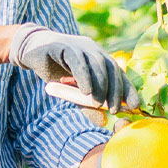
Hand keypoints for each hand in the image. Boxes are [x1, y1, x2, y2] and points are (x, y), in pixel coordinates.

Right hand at [8, 23, 137, 112]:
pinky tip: (86, 92)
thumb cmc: (55, 70)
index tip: (136, 106)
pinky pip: (78, 61)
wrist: (31, 50)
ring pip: (98, 64)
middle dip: (116, 90)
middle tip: (116, 110)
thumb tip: (102, 121)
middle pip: (112, 68)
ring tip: (99, 104)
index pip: (119, 73)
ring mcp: (80, 46)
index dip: (128, 88)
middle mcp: (93, 50)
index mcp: (99, 58)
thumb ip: (87, 104)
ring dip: (101, 85)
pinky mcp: (64, 46)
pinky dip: (85, 77)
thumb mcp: (73, 91)